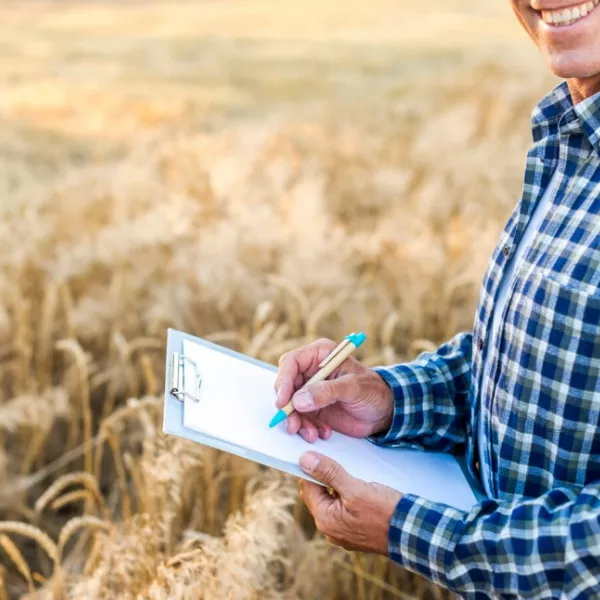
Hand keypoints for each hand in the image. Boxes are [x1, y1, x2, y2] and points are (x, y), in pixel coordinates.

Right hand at [275, 338, 393, 441]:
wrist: (384, 411)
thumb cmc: (373, 391)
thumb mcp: (353, 388)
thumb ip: (327, 392)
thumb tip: (299, 400)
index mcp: (320, 355)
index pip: (291, 363)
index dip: (283, 381)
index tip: (283, 402)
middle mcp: (311, 371)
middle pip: (285, 386)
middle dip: (288, 407)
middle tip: (293, 425)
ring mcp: (310, 390)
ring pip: (290, 405)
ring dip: (297, 422)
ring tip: (312, 434)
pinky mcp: (312, 408)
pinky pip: (300, 418)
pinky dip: (307, 428)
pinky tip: (322, 433)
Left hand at [299, 451, 401, 554]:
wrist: (413, 533)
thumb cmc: (385, 512)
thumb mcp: (355, 488)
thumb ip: (329, 473)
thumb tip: (304, 460)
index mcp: (325, 520)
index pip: (307, 487)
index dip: (312, 468)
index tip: (320, 453)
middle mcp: (330, 530)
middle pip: (319, 494)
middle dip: (326, 477)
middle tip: (340, 461)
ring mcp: (343, 532)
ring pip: (332, 500)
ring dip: (338, 485)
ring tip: (352, 473)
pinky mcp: (356, 531)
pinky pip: (344, 509)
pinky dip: (348, 496)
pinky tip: (360, 486)